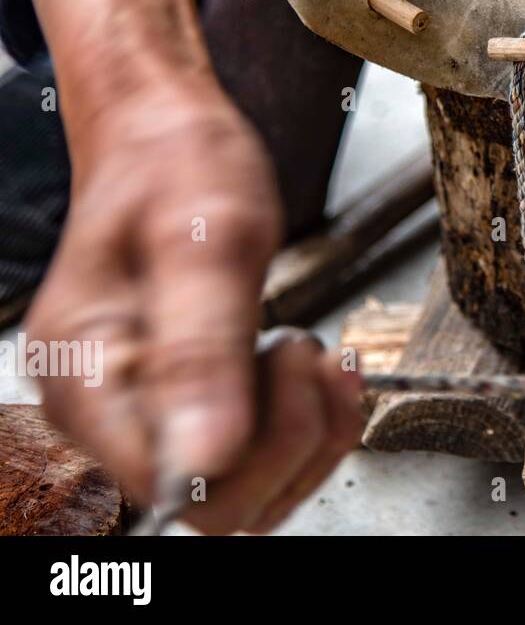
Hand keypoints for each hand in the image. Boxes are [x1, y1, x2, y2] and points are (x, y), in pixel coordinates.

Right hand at [26, 0, 360, 532]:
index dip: (250, 450)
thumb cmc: (176, 166)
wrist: (168, 135)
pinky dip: (310, 422)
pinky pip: (260, 454)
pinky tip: (320, 371)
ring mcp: (152, 410)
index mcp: (89, 377)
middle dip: (288, 441)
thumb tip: (205, 459)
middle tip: (300, 350)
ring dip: (307, 432)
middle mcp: (110, 410)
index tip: (279, 360)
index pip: (174, 487)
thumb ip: (203, 348)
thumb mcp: (208, 240)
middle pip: (216, 505)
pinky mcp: (193, 401)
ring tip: (309, 351)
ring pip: (249, 490)